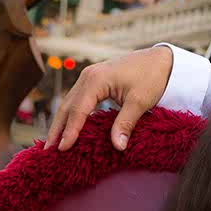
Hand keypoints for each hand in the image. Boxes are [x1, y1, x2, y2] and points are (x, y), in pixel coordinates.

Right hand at [46, 45, 171, 151]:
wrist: (161, 59)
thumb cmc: (152, 77)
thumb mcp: (140, 101)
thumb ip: (126, 123)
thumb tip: (118, 147)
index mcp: (96, 80)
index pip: (78, 110)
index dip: (70, 131)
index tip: (63, 149)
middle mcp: (87, 76)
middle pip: (67, 106)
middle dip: (57, 129)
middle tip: (48, 151)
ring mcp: (89, 77)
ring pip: (70, 103)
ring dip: (61, 123)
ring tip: (53, 143)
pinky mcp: (94, 80)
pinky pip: (78, 100)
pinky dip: (71, 115)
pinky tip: (68, 128)